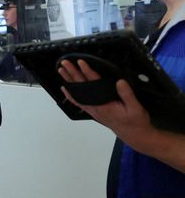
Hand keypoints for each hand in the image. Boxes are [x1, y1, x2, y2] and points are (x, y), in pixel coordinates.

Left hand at [59, 58, 184, 172]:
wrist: (133, 134)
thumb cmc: (135, 121)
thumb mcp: (136, 108)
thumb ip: (127, 95)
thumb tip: (120, 82)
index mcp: (105, 104)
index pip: (94, 83)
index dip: (87, 71)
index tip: (80, 62)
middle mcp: (95, 106)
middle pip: (81, 86)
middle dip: (72, 73)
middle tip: (65, 62)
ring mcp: (92, 109)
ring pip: (77, 92)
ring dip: (69, 81)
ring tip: (61, 70)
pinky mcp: (93, 111)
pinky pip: (78, 102)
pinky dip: (70, 95)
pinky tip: (65, 88)